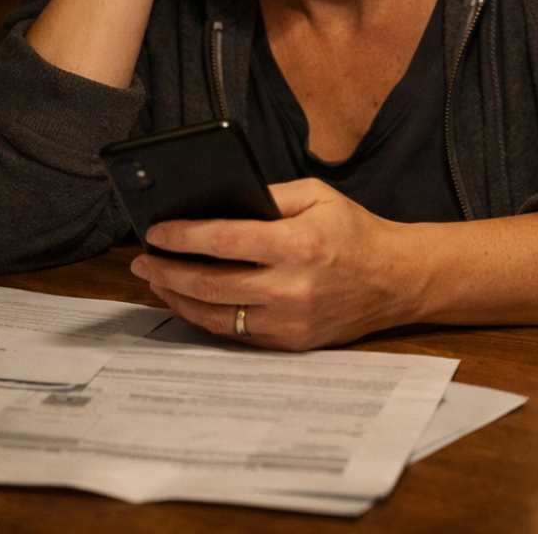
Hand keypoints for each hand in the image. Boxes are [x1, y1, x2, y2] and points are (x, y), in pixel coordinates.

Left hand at [129, 179, 429, 350]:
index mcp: (297, 244)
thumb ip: (268, 195)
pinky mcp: (291, 342)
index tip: (155, 231)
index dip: (183, 236)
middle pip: (211, 283)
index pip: (225, 240)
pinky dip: (204, 316)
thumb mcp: (316, 195)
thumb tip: (218, 199)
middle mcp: (292, 287)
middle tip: (142, 260)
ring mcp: (290, 321)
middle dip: (168, 270)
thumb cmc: (353, 230)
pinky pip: (235, 332)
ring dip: (178, 297)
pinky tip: (188, 299)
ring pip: (216, 315)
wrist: (396, 279)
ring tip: (156, 279)